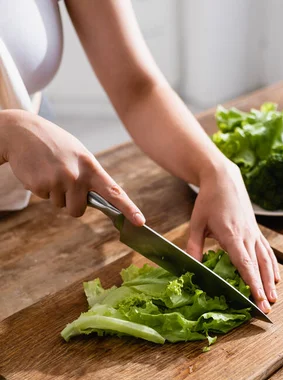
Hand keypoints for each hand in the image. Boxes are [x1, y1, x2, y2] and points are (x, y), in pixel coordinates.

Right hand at [1, 110, 144, 223]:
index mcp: (91, 166)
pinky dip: (41, 189)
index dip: (129, 208)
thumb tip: (100, 200)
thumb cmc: (53, 144)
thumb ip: (90, 176)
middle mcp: (78, 175)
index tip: (140, 222)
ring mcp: (59, 180)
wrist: (20, 131)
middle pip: (79, 210)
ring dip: (54, 194)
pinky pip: (45, 199)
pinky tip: (39, 171)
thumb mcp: (77, 154)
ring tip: (49, 171)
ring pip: (61, 206)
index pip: (114, 191)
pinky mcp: (42, 185)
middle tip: (62, 183)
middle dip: (71, 204)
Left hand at [187, 161, 279, 312]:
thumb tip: (190, 266)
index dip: (252, 284)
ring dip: (271, 280)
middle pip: (258, 267)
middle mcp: (247, 236)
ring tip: (274, 298)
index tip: (257, 299)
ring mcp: (254, 234)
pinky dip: (273, 266)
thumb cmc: (208, 201)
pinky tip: (275, 278)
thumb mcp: (196, 223)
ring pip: (266, 260)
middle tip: (266, 309)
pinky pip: (268, 252)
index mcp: (231, 235)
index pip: (245, 264)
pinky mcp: (256, 232)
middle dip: (263, 289)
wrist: (224, 179)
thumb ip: (193, 246)